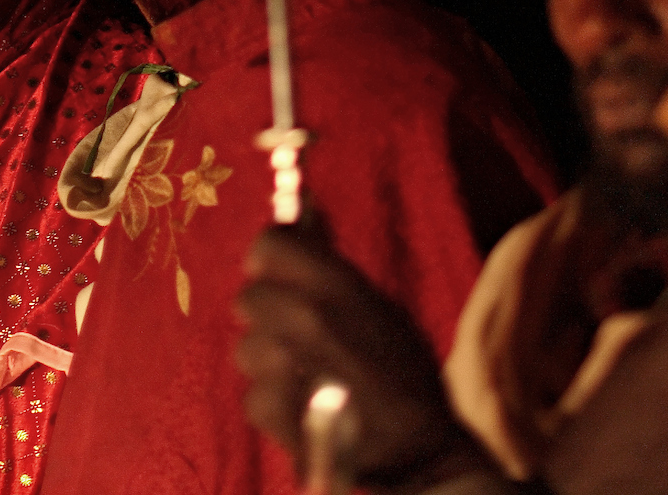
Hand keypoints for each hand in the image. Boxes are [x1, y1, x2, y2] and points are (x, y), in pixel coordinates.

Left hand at [235, 218, 494, 492]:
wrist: (420, 453)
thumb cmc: (406, 377)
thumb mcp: (381, 309)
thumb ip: (333, 269)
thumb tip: (302, 213)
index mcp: (335, 284)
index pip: (267, 245)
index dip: (270, 262)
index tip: (277, 276)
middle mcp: (303, 315)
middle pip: (248, 297)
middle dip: (268, 317)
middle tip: (301, 340)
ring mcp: (282, 362)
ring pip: (247, 348)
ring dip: (270, 364)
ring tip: (310, 381)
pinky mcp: (269, 407)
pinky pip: (253, 393)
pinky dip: (274, 405)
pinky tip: (306, 411)